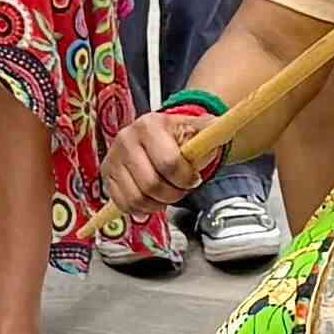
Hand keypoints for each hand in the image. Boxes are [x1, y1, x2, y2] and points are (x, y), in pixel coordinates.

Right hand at [104, 108, 205, 225]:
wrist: (160, 134)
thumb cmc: (180, 135)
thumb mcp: (200, 128)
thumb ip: (213, 130)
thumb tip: (226, 130)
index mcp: (149, 125)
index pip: (169, 163)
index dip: (186, 178)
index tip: (193, 178)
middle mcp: (126, 139)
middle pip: (151, 185)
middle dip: (173, 193)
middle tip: (182, 188)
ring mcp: (114, 159)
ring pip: (136, 199)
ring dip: (158, 203)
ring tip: (168, 193)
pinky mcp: (108, 176)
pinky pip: (124, 204)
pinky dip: (142, 208)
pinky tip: (153, 198)